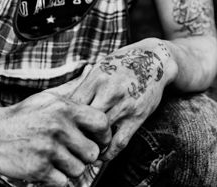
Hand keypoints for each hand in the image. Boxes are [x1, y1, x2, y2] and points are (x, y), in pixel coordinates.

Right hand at [0, 91, 110, 184]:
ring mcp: (48, 148)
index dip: (105, 136)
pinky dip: (58, 180)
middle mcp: (59, 127)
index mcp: (64, 109)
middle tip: (75, 154)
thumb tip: (89, 74)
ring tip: (58, 161)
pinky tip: (49, 169)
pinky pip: (63, 182)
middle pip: (92, 152)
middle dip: (85, 157)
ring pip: (79, 169)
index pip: (101, 123)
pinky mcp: (38, 168)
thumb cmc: (23, 115)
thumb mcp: (48, 97)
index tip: (99, 141)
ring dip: (70, 169)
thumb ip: (71, 94)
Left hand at [56, 38, 177, 161]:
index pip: (73, 105)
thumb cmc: (122, 63)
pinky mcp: (137, 116)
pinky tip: (102, 155)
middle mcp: (109, 91)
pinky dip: (108, 153)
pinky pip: (119, 142)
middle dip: (76, 134)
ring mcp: (124, 105)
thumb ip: (84, 84)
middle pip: (84, 121)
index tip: (62, 127)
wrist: (154, 60)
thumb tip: (63, 103)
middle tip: (70, 142)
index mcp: (97, 78)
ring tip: (83, 150)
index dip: (66, 119)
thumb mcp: (100, 66)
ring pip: (100, 134)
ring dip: (91, 144)